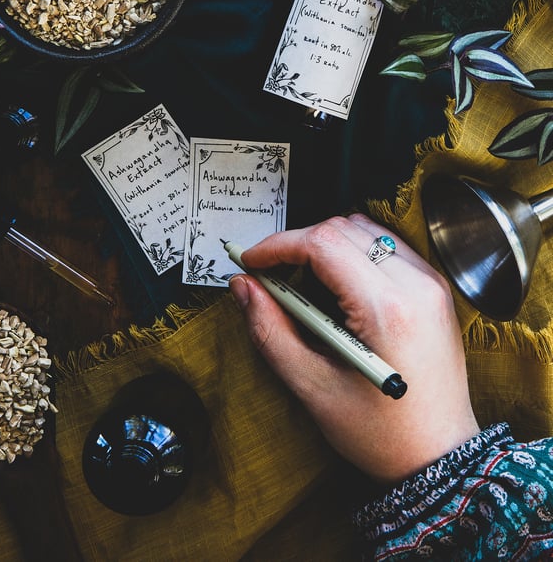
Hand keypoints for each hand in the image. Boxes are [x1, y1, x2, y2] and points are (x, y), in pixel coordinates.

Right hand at [229, 214, 479, 483]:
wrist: (440, 456)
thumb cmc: (383, 434)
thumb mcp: (314, 388)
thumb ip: (271, 331)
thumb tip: (244, 287)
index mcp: (386, 310)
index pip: (323, 244)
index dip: (278, 245)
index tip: (252, 261)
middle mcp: (415, 285)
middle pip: (342, 228)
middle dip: (298, 244)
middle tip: (272, 275)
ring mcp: (430, 283)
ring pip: (365, 229)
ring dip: (327, 244)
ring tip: (304, 283)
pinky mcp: (435, 288)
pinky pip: (387, 246)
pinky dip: (354, 253)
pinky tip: (338, 288)